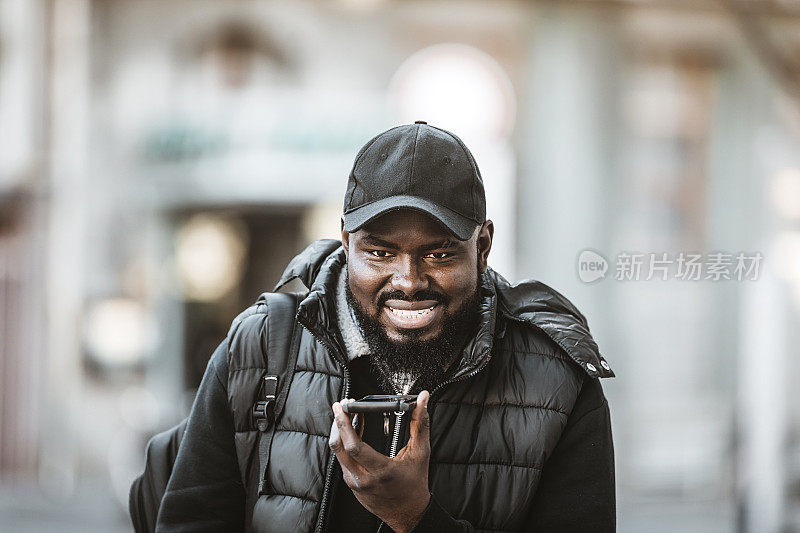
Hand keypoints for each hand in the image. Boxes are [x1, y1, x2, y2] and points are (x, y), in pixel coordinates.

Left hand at [329, 391, 431, 532]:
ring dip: (341, 432)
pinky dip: (345, 444)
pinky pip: (343, 461)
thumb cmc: (415, 484)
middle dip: (338, 423)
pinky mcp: (352, 485)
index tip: (344, 407)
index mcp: (381, 471)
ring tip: (347, 415)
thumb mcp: (421, 452)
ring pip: (338, 453)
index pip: (354, 447)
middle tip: (341, 405)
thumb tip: (423, 399)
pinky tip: (352, 432)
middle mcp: (364, 479)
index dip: (345, 424)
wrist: (409, 514)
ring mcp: (355, 483)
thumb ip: (420, 423)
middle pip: (339, 447)